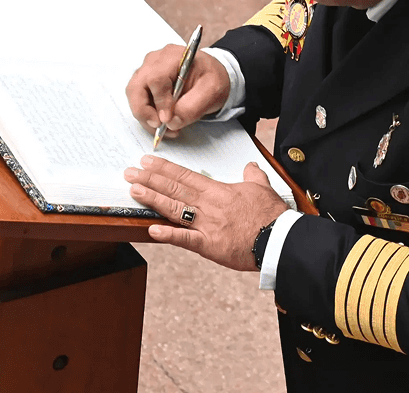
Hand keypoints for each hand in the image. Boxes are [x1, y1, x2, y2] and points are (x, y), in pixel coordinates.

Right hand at [125, 44, 229, 138]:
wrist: (210, 76)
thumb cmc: (211, 78)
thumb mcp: (212, 91)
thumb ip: (192, 107)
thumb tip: (171, 123)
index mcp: (173, 57)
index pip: (156, 78)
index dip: (159, 101)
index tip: (167, 120)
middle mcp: (154, 61)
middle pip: (136, 87)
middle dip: (144, 111)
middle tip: (159, 127)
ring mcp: (147, 71)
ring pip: (134, 96)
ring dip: (146, 117)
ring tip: (166, 129)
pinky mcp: (145, 82)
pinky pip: (138, 101)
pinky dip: (148, 116)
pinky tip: (164, 124)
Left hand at [125, 155, 287, 270]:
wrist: (278, 239)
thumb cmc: (271, 215)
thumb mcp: (262, 189)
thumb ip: (253, 176)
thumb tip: (250, 166)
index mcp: (219, 191)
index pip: (186, 176)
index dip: (165, 169)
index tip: (148, 162)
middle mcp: (208, 205)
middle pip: (175, 189)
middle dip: (151, 180)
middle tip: (131, 173)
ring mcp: (206, 225)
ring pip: (174, 209)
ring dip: (153, 199)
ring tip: (135, 191)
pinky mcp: (208, 245)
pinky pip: (184, 239)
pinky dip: (167, 234)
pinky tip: (150, 228)